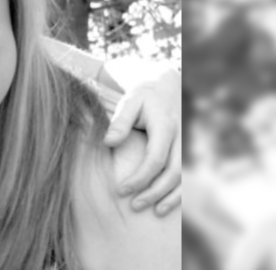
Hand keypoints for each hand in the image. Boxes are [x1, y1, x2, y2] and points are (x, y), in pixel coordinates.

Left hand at [103, 66, 180, 215]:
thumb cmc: (144, 96)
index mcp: (165, 126)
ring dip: (171, 196)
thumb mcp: (129, 102)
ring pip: (184, 177)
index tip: (121, 190)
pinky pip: (188, 176)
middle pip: (173, 172)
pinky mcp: (190, 151)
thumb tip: (108, 142)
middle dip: (155, 191)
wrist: (168, 86)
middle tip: (134, 205)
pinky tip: (167, 203)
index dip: (140, 178)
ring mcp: (189, 145)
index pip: (155, 159)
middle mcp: (181, 138)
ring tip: (155, 211)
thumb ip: (120, 122)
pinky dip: (180, 192)